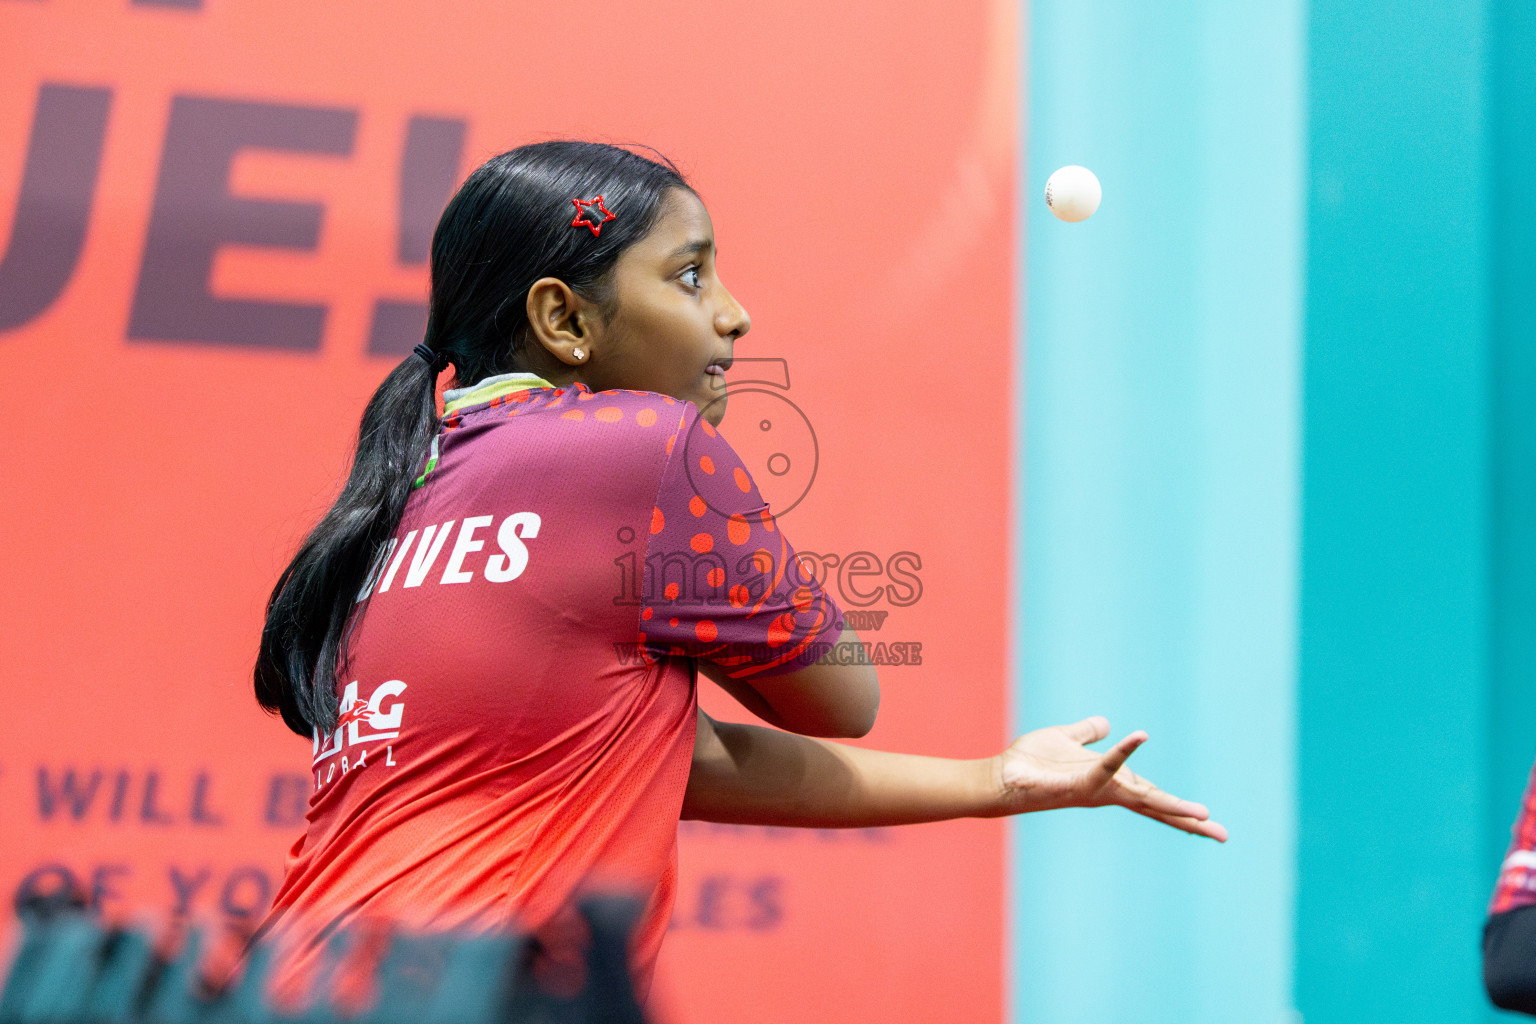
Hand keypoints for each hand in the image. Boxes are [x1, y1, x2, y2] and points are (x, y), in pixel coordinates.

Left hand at [990, 716, 1227, 840]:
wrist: (1001, 777)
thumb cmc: (1031, 764)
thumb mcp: (1066, 742)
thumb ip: (1086, 734)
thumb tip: (1106, 723)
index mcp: (1110, 783)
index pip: (1152, 797)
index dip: (1178, 808)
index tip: (1209, 821)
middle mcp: (1108, 791)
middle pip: (1156, 806)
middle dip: (1189, 821)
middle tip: (1223, 833)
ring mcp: (1096, 790)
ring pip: (1142, 797)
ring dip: (1171, 803)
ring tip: (1203, 812)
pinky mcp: (1078, 783)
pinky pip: (1105, 765)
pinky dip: (1122, 751)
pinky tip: (1138, 736)